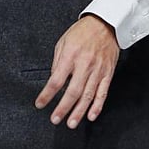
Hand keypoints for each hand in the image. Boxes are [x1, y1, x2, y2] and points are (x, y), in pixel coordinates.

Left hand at [34, 14, 118, 128]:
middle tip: (55, 119)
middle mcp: (84, 65)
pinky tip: (91, 116)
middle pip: (72, 92)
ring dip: (79, 112)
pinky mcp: (108, 74)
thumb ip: (57, 62)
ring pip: (88, 96)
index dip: (47, 94)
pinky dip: (97, 106)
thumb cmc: (82, 32)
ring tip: (71, 123)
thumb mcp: (62, 42)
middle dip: (63, 108)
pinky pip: (103, 93)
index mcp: (70, 56)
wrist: (105, 24)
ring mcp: (98, 71)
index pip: (56, 80)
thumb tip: (53, 80)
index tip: (40, 104)